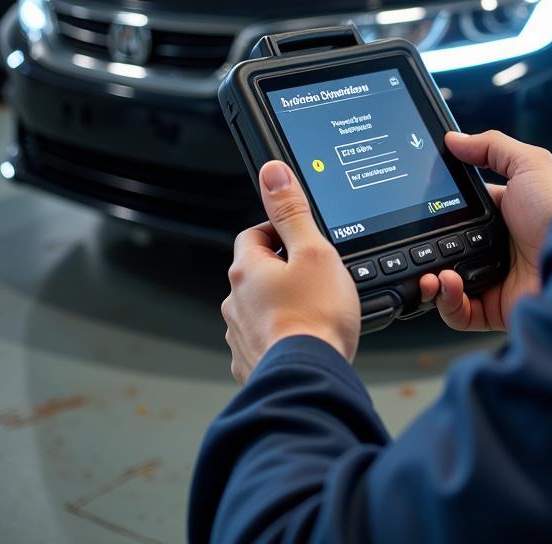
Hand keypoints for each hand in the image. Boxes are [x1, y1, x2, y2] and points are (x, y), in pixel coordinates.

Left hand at [221, 161, 360, 381]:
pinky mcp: (252, 362)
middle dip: (283, 270)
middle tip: (316, 274)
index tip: (302, 237)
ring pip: (259, 307)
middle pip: (257, 271)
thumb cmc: (315, 318)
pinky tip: (305, 337)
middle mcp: (235, 301)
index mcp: (247, 269)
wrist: (309, 378)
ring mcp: (241, 334)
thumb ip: (292, 211)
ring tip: (314, 308)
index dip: (280, 231)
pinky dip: (281, 335)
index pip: (255, 233)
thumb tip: (272, 173)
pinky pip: (264, 339)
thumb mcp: (313, 250)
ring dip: (281, 304)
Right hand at [419, 130, 551, 332]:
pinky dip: (446, 301)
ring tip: (431, 272)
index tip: (417, 206)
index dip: (437, 210)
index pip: (459, 210)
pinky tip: (446, 284)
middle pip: (448, 247)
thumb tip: (453, 139)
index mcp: (503, 213)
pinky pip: (458, 311)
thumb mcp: (530, 164)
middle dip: (426, 247)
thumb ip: (491, 147)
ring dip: (431, 277)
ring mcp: (495, 279)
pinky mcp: (495, 309)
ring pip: (447, 282)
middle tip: (414, 242)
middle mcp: (497, 247)